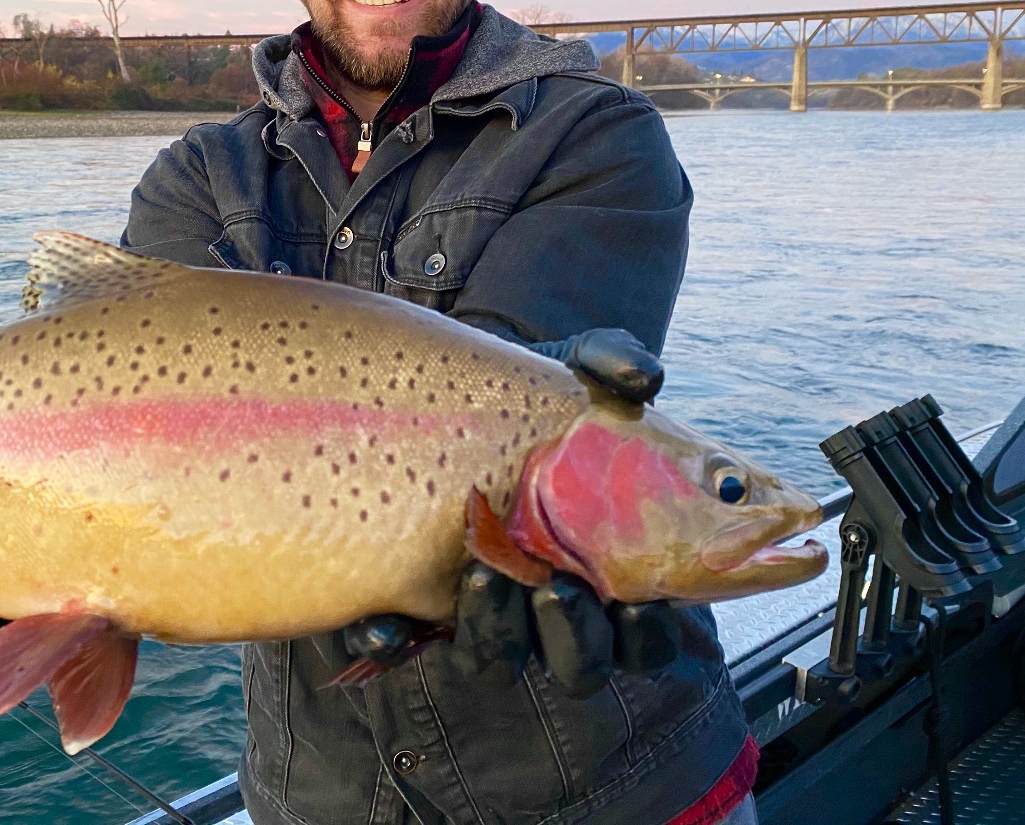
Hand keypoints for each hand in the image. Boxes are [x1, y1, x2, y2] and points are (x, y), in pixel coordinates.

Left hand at [341, 329, 673, 690]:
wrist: (445, 394)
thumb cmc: (530, 394)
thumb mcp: (572, 366)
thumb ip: (613, 363)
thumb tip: (644, 379)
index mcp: (605, 571)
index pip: (643, 635)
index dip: (643, 631)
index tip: (632, 597)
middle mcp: (548, 606)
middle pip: (578, 662)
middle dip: (570, 637)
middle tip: (551, 587)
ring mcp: (483, 612)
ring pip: (497, 661)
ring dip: (493, 633)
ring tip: (480, 574)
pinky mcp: (413, 607)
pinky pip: (403, 648)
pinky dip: (392, 643)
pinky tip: (380, 624)